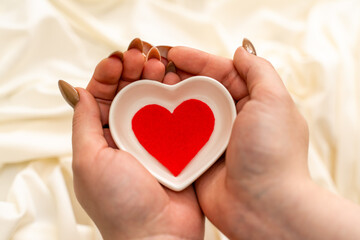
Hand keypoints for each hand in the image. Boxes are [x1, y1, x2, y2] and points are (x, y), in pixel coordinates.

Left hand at [71, 39, 203, 239]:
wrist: (159, 236)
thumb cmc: (120, 205)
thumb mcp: (89, 161)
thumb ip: (83, 124)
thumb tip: (78, 91)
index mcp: (102, 139)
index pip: (101, 97)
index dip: (107, 75)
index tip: (116, 61)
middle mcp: (128, 137)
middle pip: (129, 93)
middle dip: (133, 71)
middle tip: (141, 57)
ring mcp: (155, 140)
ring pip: (154, 100)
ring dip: (155, 78)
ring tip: (160, 66)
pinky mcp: (178, 145)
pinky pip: (177, 114)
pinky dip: (177, 96)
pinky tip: (178, 83)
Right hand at [168, 44, 308, 238]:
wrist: (262, 206)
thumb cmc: (271, 153)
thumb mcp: (274, 101)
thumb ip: (258, 72)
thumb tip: (241, 51)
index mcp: (253, 103)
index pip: (222, 73)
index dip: (198, 60)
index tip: (173, 53)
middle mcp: (233, 119)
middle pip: (201, 90)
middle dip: (180, 76)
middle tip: (155, 68)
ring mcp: (215, 139)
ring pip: (188, 111)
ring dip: (170, 98)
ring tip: (150, 87)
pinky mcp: (199, 158)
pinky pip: (180, 136)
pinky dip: (167, 125)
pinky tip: (152, 115)